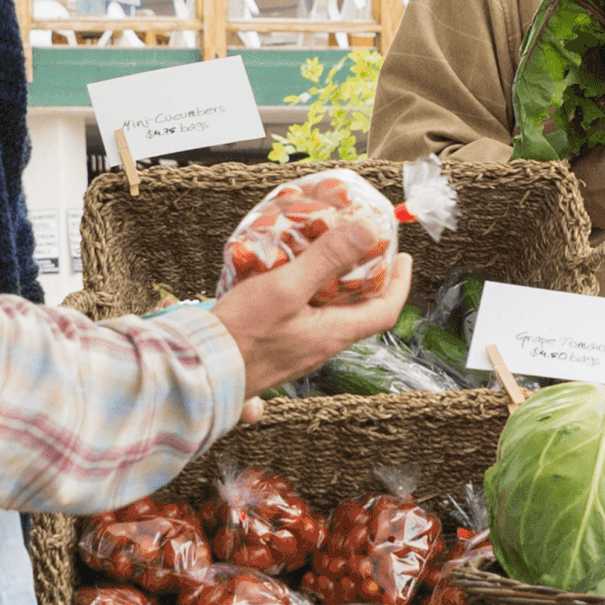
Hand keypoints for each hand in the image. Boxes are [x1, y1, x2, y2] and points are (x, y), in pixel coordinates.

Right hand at [211, 210, 409, 410]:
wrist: (200, 372)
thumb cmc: (241, 334)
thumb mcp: (286, 287)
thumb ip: (327, 259)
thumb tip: (369, 231)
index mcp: (333, 333)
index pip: (385, 311)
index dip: (400, 283)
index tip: (403, 257)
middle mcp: (321, 346)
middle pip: (359, 311)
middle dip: (367, 279)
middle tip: (362, 248)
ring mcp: (299, 350)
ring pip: (330, 313)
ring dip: (335, 285)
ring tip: (324, 254)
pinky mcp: (278, 348)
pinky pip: (304, 318)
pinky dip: (307, 294)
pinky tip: (286, 276)